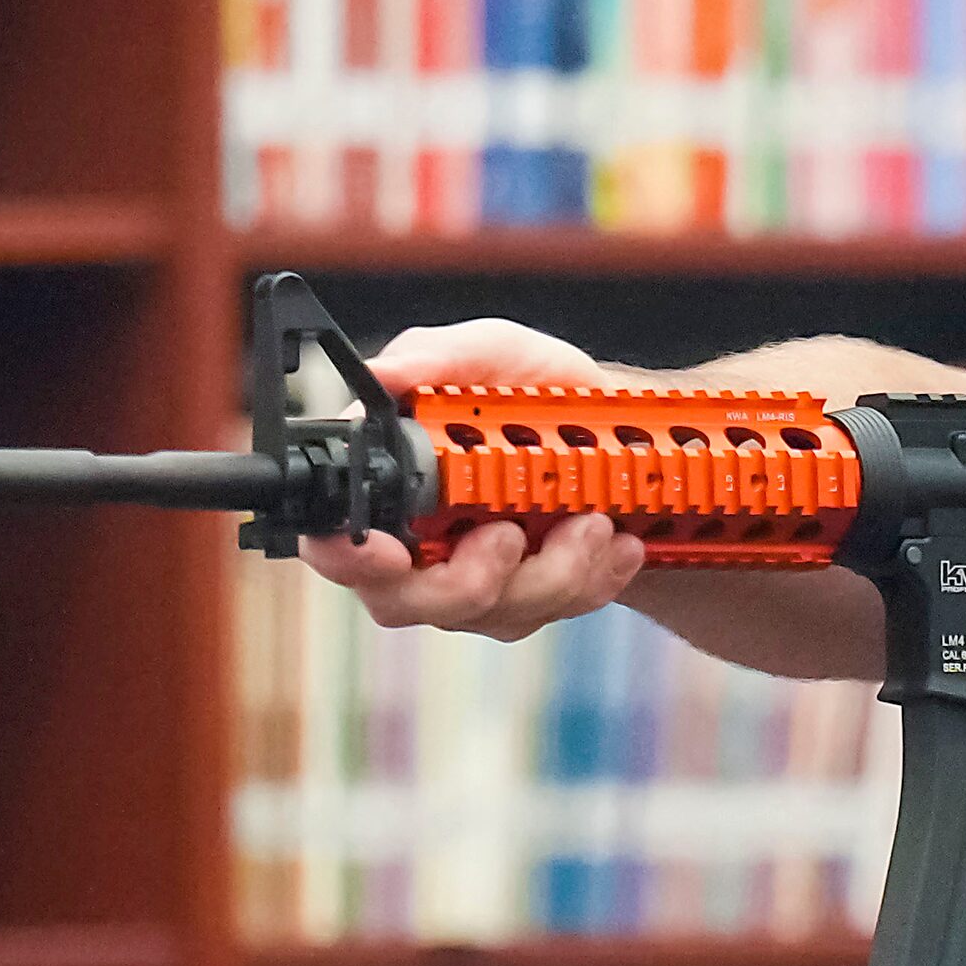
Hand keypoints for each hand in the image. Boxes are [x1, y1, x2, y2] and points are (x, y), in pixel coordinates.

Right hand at [298, 318, 646, 640]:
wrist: (629, 433)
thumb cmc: (540, 392)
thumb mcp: (495, 353)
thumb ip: (436, 357)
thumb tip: (381, 373)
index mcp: (390, 488)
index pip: (336, 542)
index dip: (349, 558)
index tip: (391, 552)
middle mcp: (421, 547)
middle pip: (410, 601)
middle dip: (470, 577)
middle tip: (510, 533)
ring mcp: (478, 581)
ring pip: (496, 610)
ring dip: (552, 568)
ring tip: (593, 518)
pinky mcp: (533, 602)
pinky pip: (555, 612)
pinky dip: (594, 577)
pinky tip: (619, 541)